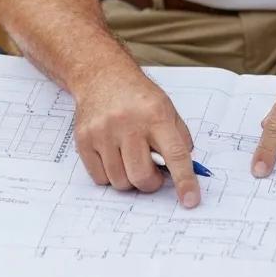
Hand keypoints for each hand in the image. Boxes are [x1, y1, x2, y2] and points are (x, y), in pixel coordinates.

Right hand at [71, 63, 200, 207]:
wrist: (103, 76)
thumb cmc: (138, 96)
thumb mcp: (167, 108)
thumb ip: (179, 138)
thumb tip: (184, 172)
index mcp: (156, 115)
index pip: (175, 154)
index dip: (184, 181)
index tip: (191, 200)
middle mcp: (128, 124)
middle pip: (142, 176)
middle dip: (151, 183)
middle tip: (153, 173)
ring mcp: (104, 133)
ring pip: (119, 181)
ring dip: (129, 179)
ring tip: (131, 159)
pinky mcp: (84, 140)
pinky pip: (100, 178)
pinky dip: (110, 175)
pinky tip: (114, 156)